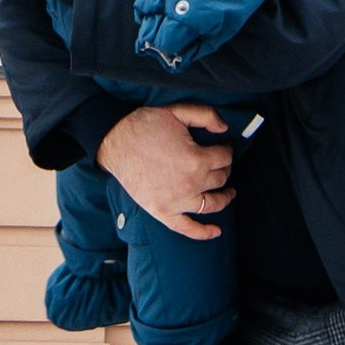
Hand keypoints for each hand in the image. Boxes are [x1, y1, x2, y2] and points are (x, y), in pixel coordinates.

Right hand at [96, 104, 233, 239]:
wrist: (115, 141)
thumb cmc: (145, 125)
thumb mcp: (178, 111)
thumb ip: (207, 115)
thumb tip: (225, 129)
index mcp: (196, 160)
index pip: (224, 158)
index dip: (227, 150)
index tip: (224, 148)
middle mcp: (190, 184)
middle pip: (220, 179)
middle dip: (224, 169)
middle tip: (221, 164)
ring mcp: (176, 202)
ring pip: (212, 204)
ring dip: (224, 198)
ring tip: (228, 193)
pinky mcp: (162, 212)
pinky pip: (187, 228)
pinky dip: (203, 232)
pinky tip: (216, 232)